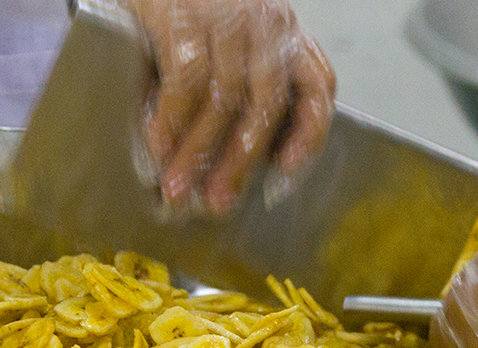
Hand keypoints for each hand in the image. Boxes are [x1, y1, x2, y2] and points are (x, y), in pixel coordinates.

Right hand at [126, 0, 335, 213]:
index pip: (318, 84)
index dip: (309, 132)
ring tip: (178, 185)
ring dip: (198, 150)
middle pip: (266, 104)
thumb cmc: (187, 7)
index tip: (287, 168)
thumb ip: (239, 85)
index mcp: (285, 33)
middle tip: (217, 200)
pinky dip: (170, 119)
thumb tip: (224, 159)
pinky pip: (184, 80)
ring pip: (224, 98)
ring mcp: (225, 18)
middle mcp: (265, 24)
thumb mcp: (227, 40)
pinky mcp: (183, 16)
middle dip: (240, 160)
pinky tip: (159, 144)